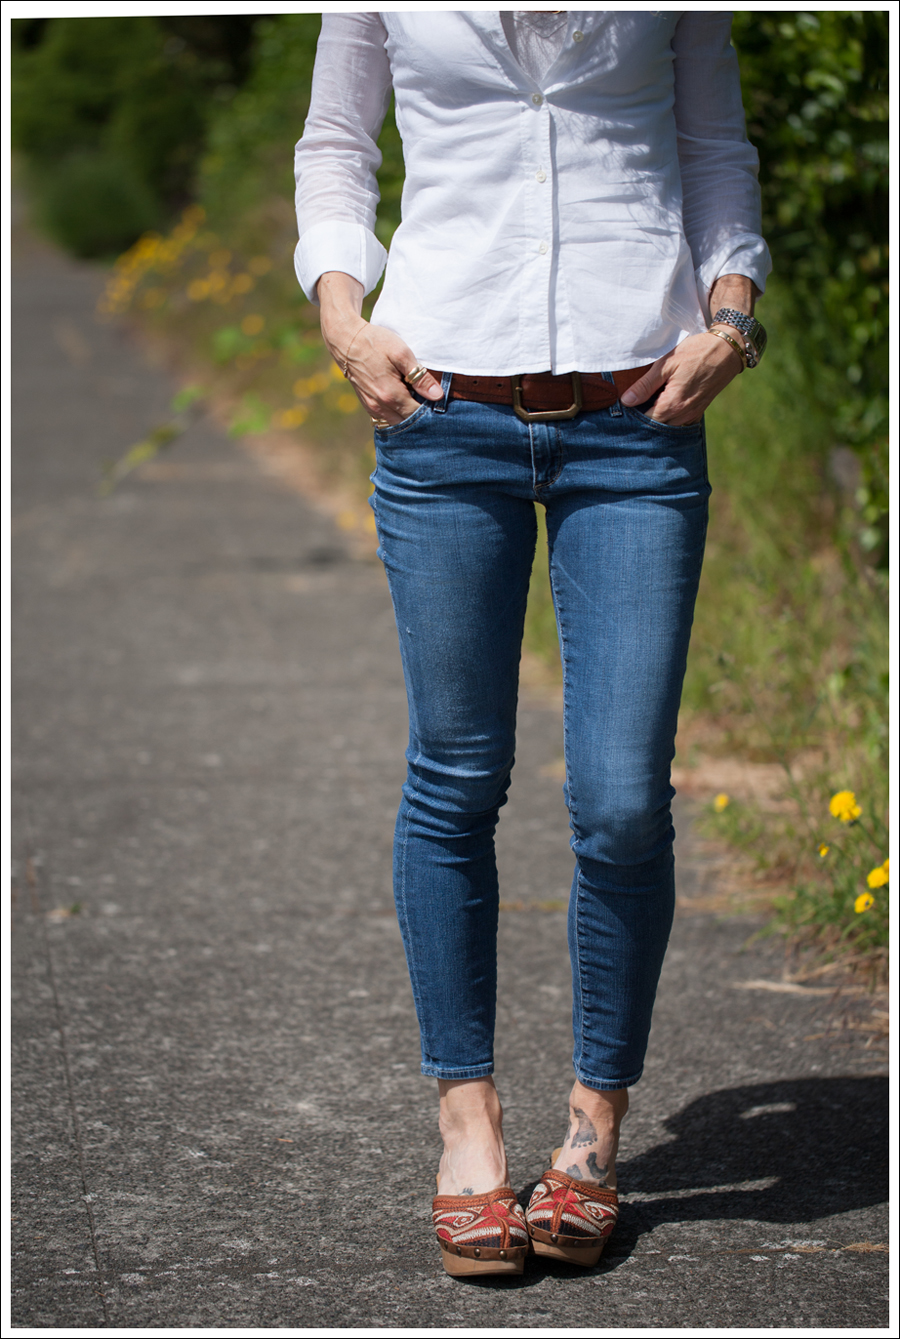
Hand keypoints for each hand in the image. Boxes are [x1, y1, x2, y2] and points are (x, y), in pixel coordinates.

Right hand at [331, 319, 443, 424]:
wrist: (346, 341)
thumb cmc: (376, 343)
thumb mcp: (401, 354)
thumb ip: (420, 377)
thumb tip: (437, 396)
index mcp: (391, 395)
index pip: (417, 414)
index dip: (430, 409)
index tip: (436, 399)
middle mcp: (380, 407)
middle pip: (407, 422)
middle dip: (419, 415)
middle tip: (428, 399)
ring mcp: (372, 408)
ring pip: (396, 422)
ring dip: (408, 415)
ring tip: (415, 399)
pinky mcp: (367, 405)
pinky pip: (386, 418)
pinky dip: (397, 414)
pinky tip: (403, 400)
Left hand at [620, 331, 743, 424]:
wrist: (727, 350)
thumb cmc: (696, 352)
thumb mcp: (666, 364)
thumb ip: (645, 385)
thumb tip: (627, 401)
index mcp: (672, 404)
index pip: (645, 421)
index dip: (633, 415)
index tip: (626, 405)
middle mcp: (683, 415)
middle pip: (656, 427)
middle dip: (644, 418)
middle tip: (635, 403)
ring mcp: (692, 415)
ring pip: (667, 426)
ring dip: (657, 417)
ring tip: (650, 401)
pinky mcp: (698, 411)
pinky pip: (679, 421)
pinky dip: (670, 416)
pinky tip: (665, 402)